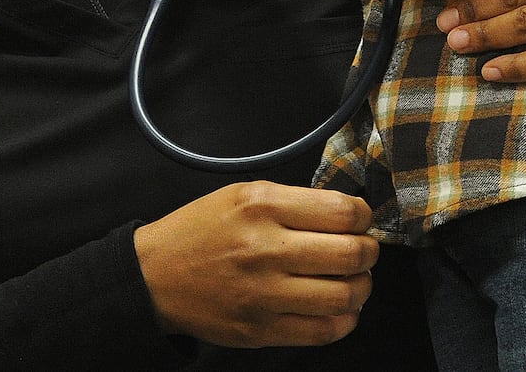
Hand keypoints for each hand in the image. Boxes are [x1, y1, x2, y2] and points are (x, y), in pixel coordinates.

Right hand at [133, 182, 378, 347]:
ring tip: (356, 280)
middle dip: (370, 251)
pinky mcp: (260, 330)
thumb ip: (295, 201)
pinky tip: (341, 308)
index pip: (342, 211)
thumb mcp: (244, 194)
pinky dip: (344, 320)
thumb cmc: (203, 229)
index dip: (363, 216)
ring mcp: (263, 295)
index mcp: (262, 206)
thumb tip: (349, 214)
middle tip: (365, 250)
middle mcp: (265, 249)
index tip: (360, 219)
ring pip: (343, 296)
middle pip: (350, 254)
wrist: (155, 276)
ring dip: (362, 287)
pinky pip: (322, 331)